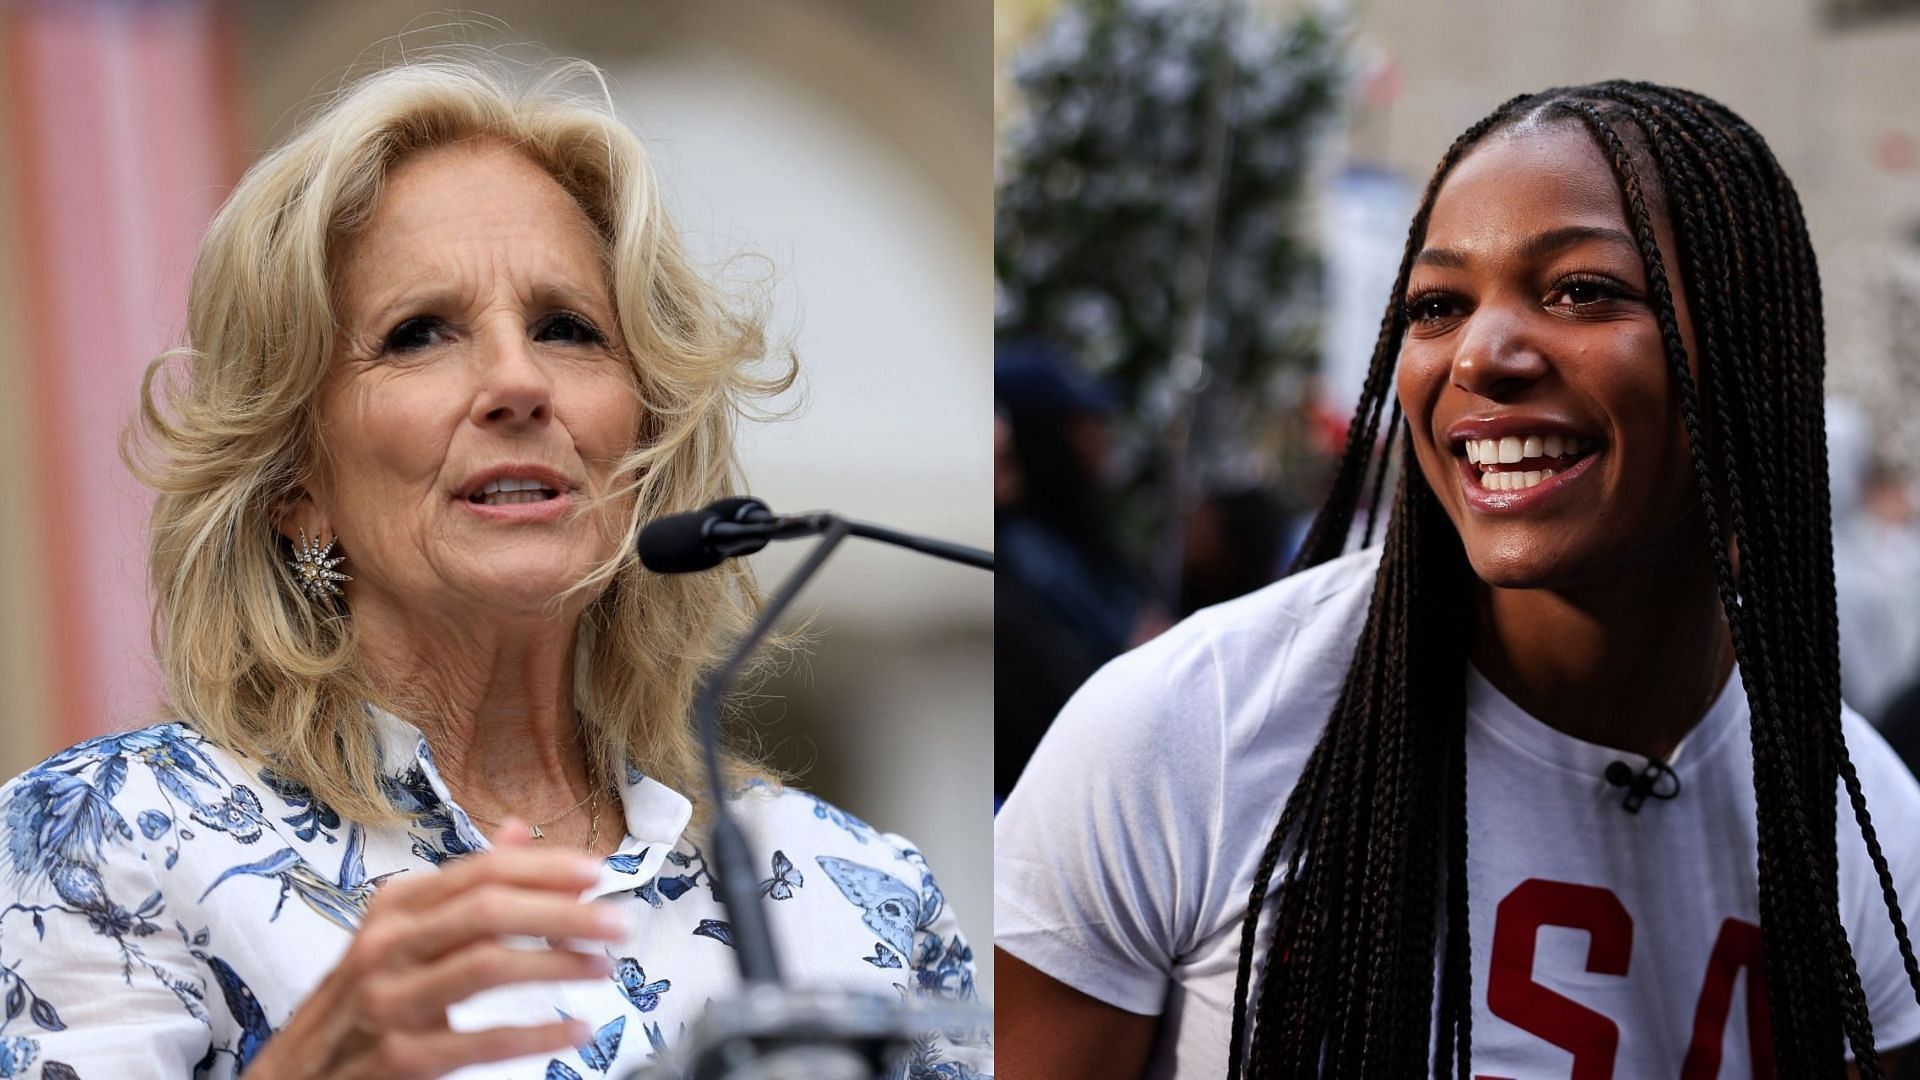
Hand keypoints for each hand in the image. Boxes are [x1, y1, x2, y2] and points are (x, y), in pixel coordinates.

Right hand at [245, 820, 618, 1078]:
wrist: (294, 1077)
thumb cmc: (360, 1001)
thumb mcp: (402, 933)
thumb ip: (463, 888)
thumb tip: (519, 830)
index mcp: (394, 906)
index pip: (481, 871)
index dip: (546, 868)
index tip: (598, 872)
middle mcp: (385, 945)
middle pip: (488, 910)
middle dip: (564, 912)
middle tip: (618, 921)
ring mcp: (388, 1002)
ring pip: (486, 965)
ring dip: (557, 964)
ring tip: (603, 969)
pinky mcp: (398, 1059)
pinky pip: (480, 1041)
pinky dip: (537, 1034)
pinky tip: (576, 1029)